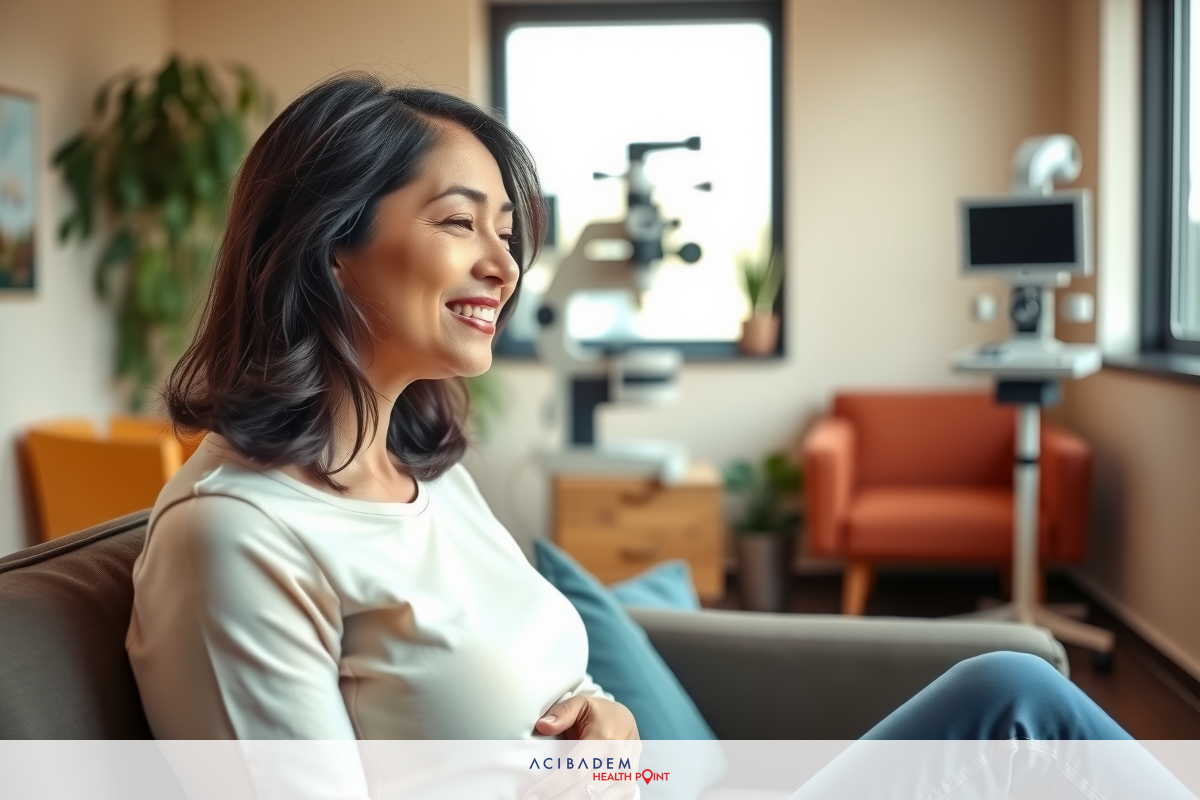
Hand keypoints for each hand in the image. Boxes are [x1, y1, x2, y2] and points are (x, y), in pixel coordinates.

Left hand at [525, 698, 641, 799]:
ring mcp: (625, 776)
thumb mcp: (580, 704)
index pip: (576, 769)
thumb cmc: (598, 714)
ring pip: (594, 799)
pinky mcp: (627, 787)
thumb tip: (542, 725)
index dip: (553, 785)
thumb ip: (561, 713)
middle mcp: (618, 760)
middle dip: (557, 798)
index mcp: (604, 739)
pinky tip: (567, 798)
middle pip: (584, 790)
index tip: (532, 795)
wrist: (626, 721)